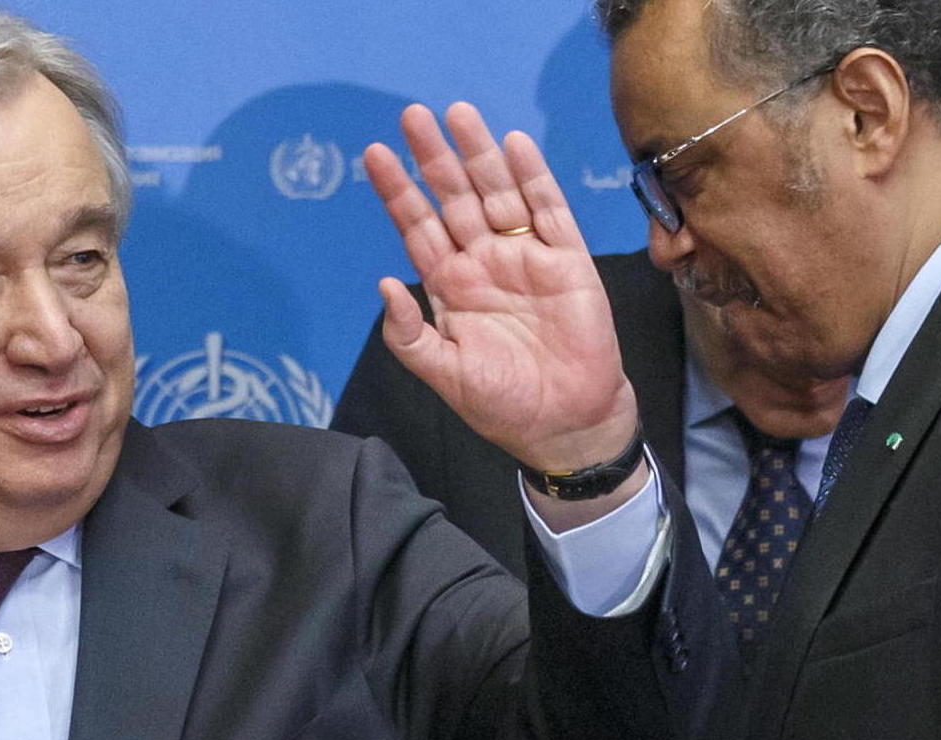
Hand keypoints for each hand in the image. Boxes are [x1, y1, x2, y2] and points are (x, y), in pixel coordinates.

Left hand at [365, 103, 639, 477]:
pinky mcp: (566, 260)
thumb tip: (381, 286)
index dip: (397, 191)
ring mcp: (526, 256)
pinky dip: (532, 177)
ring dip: (478, 155)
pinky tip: (514, 146)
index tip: (373, 153)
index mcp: (450, 285)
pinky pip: (548, 210)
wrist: (567, 424)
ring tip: (458, 114)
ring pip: (497, 193)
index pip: (417, 226)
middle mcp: (484, 261)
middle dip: (433, 158)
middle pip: (454, 197)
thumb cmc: (503, 404)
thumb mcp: (444, 374)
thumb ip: (409, 335)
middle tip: (411, 115)